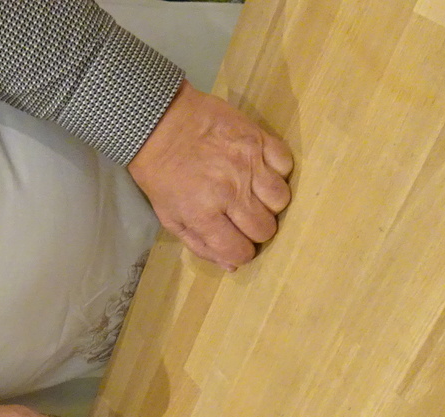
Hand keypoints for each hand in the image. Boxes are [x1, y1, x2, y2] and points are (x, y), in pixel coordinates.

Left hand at [128, 81, 292, 269]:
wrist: (159, 123)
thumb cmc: (160, 174)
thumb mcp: (170, 217)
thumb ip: (200, 244)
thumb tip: (233, 266)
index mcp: (204, 215)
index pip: (241, 251)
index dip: (241, 252)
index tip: (237, 243)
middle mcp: (231, 192)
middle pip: (266, 229)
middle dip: (256, 231)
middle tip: (244, 219)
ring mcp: (248, 164)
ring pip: (281, 200)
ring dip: (270, 203)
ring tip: (254, 195)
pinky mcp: (259, 138)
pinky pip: (285, 165)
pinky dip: (278, 171)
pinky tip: (261, 171)